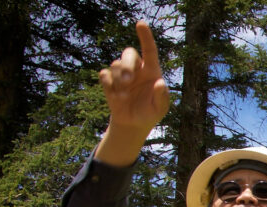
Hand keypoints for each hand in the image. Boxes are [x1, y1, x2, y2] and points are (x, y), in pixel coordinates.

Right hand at [96, 20, 169, 165]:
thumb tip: (160, 83)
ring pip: (115, 64)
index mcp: (151, 70)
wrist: (133, 123)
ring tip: (124, 95)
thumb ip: (162, 96)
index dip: (145, 36)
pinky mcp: (109, 81)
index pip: (149, 50)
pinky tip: (115, 96)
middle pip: (128, 53)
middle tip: (128, 81)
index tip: (140, 23)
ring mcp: (121, 74)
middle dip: (126, 65)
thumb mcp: (160, 108)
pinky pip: (104, 74)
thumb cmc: (151, 113)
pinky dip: (109, 85)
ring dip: (119, 79)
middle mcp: (136, 68)